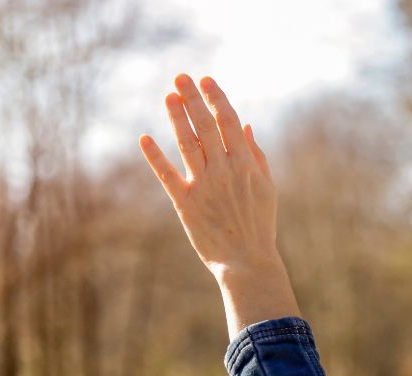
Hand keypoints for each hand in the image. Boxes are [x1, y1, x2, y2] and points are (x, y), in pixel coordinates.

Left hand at [139, 74, 298, 335]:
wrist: (247, 262)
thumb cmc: (259, 226)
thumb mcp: (267, 188)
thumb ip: (257, 156)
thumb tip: (246, 125)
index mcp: (246, 166)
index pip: (230, 122)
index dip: (216, 98)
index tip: (205, 80)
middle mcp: (225, 172)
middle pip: (207, 126)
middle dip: (193, 99)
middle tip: (180, 77)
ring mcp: (205, 187)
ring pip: (188, 145)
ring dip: (177, 118)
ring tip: (168, 96)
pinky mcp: (186, 204)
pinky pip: (168, 176)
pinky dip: (155, 157)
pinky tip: (144, 138)